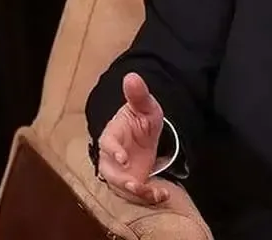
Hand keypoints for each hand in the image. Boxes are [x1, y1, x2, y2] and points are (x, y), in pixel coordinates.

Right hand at [94, 72, 170, 204]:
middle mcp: (111, 157)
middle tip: (133, 185)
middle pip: (110, 172)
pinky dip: (149, 196)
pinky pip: (137, 193)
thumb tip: (132, 76)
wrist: (143, 135)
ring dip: (136, 192)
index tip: (123, 158)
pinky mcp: (131, 182)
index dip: (113, 151)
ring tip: (153, 193)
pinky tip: (163, 194)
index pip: (107, 143)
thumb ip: (138, 95)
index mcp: (112, 135)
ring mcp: (120, 172)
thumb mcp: (145, 106)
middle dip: (120, 181)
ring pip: (122, 186)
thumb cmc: (140, 119)